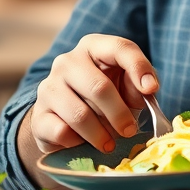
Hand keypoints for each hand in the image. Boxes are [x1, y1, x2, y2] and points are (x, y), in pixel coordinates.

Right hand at [17, 34, 157, 189]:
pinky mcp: (38, 116)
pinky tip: (83, 142)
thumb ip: (141, 84)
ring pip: (79, 114)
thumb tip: (148, 88)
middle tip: (130, 131)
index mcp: (93, 47)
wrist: (68, 120)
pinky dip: (78, 142)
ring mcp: (48, 87)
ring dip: (100, 134)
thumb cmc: (108, 98)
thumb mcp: (128, 87)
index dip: (139, 68)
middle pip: (98, 87)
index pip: (120, 48)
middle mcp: (67, 62)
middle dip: (119, 114)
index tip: (152, 90)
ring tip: (110, 143)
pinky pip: (62, 132)